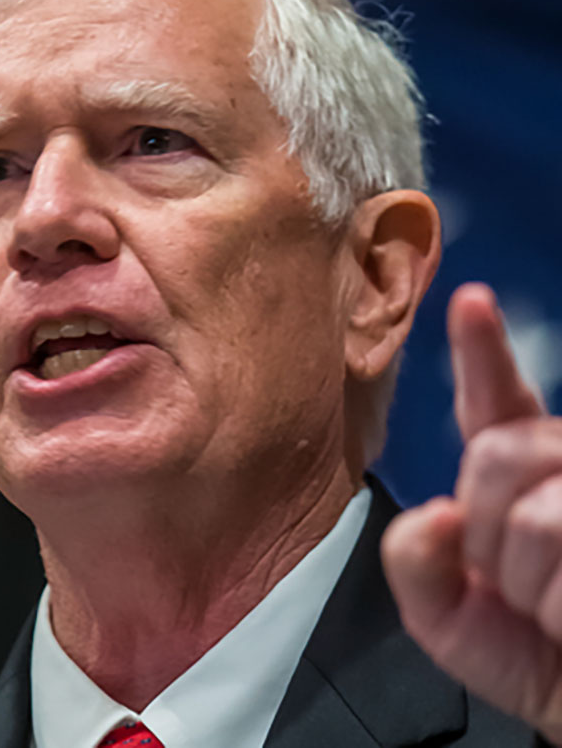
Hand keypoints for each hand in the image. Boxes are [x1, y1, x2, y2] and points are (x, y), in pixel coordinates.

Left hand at [382, 282, 561, 738]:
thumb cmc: (538, 662)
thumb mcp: (449, 620)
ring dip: (528, 582)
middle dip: (487, 533)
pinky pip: (561, 547)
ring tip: (556, 610)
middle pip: (497, 455)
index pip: (496, 407)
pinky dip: (556, 603)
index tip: (470, 301)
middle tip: (519, 587)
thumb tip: (432, 515)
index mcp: (519, 483)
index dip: (482, 352)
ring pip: (534, 512)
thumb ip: (415, 565)